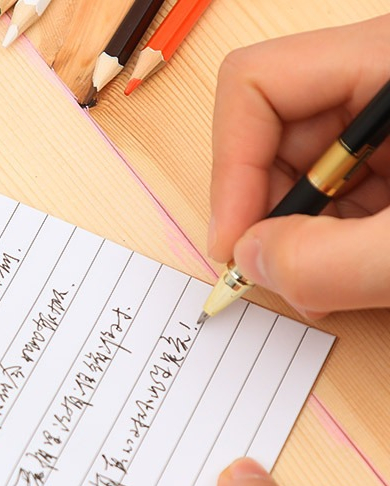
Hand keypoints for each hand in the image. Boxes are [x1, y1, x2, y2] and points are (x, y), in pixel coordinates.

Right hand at [208, 16, 389, 316]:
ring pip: (297, 176)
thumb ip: (331, 261)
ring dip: (294, 240)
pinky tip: (349, 274)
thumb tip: (251, 261)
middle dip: (263, 215)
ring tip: (327, 286)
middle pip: (269, 136)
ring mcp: (389, 124)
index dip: (229, 169)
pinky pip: (332, 199)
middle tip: (277, 275)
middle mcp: (380, 82)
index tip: (234, 243)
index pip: (255, 85)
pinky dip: (325, 246)